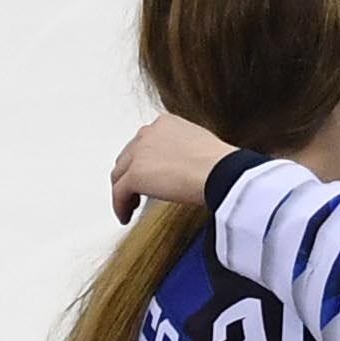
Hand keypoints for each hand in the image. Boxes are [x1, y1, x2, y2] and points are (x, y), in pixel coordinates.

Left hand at [110, 113, 233, 220]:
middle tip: (136, 191)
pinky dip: (119, 206)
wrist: (220, 171)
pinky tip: (125, 217)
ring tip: (130, 206)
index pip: (144, 142)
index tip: (149, 174)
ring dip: (123, 191)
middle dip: (130, 174)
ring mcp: (139, 153)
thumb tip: (183, 167)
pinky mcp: (135, 175)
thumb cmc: (221, 163)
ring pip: (119, 174)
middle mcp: (148, 134)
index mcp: (165, 123)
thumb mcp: (201, 146)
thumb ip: (184, 151)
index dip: (143, 160)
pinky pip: (119, 194)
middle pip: (127, 157)